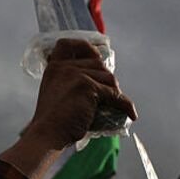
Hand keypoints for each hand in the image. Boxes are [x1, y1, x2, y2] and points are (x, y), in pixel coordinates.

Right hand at [1, 39, 138, 178]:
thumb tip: (99, 84)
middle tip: (109, 94)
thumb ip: (69, 83)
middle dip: (106, 78)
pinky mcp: (88, 87)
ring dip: (115, 92)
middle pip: (97, 63)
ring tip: (115, 105)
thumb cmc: (53, 122)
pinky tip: (131, 115)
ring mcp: (76, 75)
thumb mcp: (55, 94)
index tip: (95, 55)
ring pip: (108, 78)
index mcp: (54, 67)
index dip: (84, 47)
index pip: (67, 44)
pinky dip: (126, 105)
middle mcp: (65, 67)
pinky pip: (114, 94)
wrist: (48, 134)